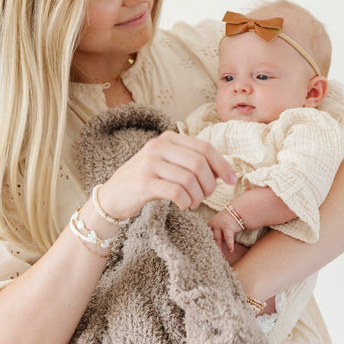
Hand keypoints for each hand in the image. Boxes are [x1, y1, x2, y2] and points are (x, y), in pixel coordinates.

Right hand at [98, 131, 236, 220]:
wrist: (113, 195)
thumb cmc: (146, 180)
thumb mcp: (167, 163)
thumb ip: (190, 161)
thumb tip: (222, 169)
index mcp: (168, 138)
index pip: (204, 147)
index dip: (222, 164)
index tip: (231, 180)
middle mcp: (158, 146)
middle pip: (199, 163)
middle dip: (209, 184)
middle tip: (206, 196)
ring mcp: (150, 163)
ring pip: (189, 178)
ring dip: (198, 196)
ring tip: (193, 203)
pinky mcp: (144, 182)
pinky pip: (176, 191)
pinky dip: (186, 201)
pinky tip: (184, 206)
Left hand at [208, 208, 242, 252]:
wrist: (235, 212)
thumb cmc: (226, 220)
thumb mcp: (218, 224)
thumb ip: (214, 232)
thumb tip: (212, 245)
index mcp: (209, 224)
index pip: (205, 235)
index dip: (204, 243)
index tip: (203, 251)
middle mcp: (213, 224)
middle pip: (210, 238)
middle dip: (210, 247)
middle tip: (210, 255)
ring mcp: (220, 225)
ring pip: (217, 239)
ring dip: (219, 248)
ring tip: (220, 256)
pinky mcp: (228, 227)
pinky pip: (228, 238)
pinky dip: (229, 245)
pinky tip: (230, 250)